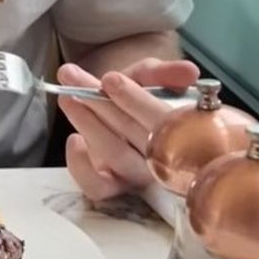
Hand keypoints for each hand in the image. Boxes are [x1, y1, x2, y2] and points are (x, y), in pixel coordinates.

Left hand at [57, 58, 199, 200]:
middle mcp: (162, 156)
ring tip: (68, 96)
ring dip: (88, 124)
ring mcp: (136, 174)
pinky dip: (81, 166)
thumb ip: (163, 72)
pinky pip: (97, 187)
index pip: (163, 118)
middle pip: (137, 135)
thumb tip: (190, 71)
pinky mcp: (111, 186)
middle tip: (74, 79)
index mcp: (179, 130)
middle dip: (102, 104)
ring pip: (116, 156)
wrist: (112, 103)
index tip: (109, 78)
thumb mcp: (146, 75)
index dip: (136, 100)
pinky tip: (74, 140)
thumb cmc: (135, 92)